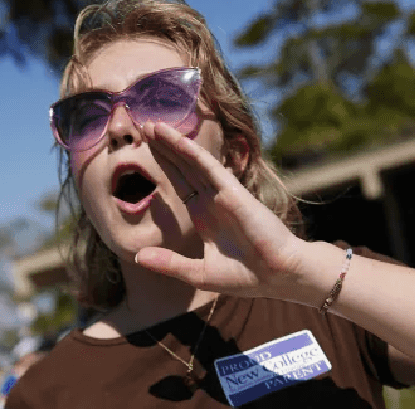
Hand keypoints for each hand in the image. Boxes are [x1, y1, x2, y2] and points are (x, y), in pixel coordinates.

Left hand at [136, 121, 306, 300]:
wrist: (278, 277)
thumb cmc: (245, 277)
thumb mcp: (198, 274)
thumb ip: (168, 264)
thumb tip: (136, 257)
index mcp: (205, 216)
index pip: (180, 184)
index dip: (164, 166)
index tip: (146, 150)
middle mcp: (212, 201)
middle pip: (183, 168)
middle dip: (164, 148)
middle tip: (143, 126)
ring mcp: (223, 194)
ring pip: (193, 163)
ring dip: (173, 144)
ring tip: (152, 126)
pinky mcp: (234, 194)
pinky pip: (210, 169)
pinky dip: (193, 154)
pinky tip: (176, 141)